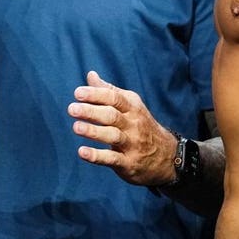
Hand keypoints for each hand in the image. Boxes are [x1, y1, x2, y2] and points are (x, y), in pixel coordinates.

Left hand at [69, 70, 177, 186]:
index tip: (77, 93)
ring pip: (112, 136)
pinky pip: (112, 159)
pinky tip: (82, 152)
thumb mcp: (130, 106)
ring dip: (93, 131)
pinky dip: (97, 156)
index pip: (114, 98)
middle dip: (91, 111)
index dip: (95, 94)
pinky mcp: (128, 163)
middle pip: (112, 115)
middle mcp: (133, 124)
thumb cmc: (140, 126)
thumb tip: (90, 75)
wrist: (166, 156)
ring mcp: (132, 144)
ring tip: (76, 127)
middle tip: (71, 109)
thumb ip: (109, 91)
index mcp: (132, 107)